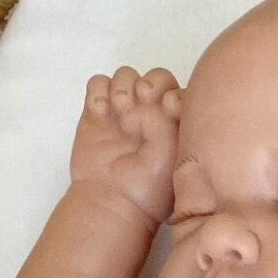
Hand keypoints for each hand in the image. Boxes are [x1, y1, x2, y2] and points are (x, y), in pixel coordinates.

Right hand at [70, 66, 183, 230]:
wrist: (112, 202)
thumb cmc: (147, 188)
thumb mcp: (168, 156)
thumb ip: (164, 121)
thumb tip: (141, 98)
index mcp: (176, 125)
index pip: (179, 92)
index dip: (173, 92)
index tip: (168, 107)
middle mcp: (152, 115)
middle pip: (156, 78)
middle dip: (150, 83)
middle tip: (142, 100)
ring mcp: (124, 112)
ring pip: (126, 75)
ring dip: (123, 85)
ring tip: (120, 110)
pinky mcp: (98, 112)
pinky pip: (98, 83)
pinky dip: (98, 91)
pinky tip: (100, 112)